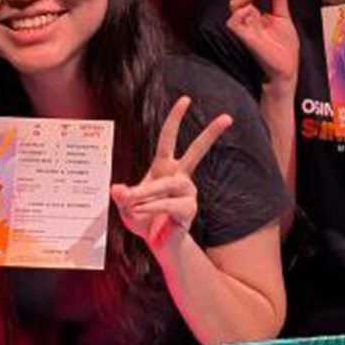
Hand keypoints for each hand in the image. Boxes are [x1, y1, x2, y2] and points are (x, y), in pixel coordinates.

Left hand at [110, 96, 231, 258]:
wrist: (158, 245)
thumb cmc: (142, 220)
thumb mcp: (125, 207)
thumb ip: (121, 197)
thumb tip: (117, 188)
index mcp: (164, 167)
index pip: (169, 138)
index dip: (175, 118)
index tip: (186, 99)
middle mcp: (180, 176)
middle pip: (197, 151)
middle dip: (211, 134)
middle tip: (228, 117)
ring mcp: (187, 192)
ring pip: (167, 185)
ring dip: (147, 193)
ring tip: (133, 203)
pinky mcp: (189, 209)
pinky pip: (168, 204)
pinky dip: (151, 208)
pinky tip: (141, 213)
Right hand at [225, 0, 298, 91]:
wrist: (287, 68)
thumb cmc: (284, 47)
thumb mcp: (284, 15)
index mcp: (254, 11)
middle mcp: (246, 17)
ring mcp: (244, 27)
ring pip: (233, 3)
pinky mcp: (244, 38)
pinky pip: (233, 22)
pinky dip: (241, 11)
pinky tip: (254, 7)